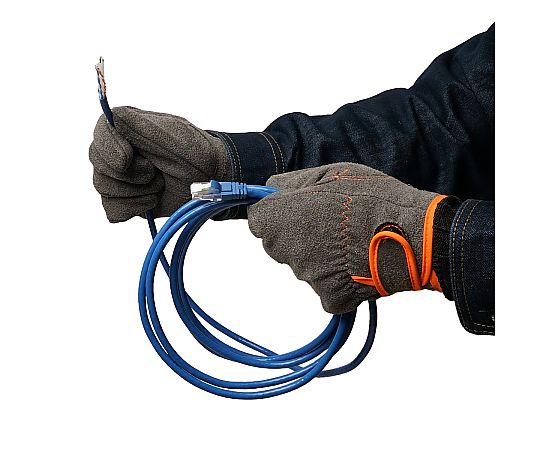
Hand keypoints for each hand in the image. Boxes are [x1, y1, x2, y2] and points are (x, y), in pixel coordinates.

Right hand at [89, 106, 230, 221]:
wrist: (210, 179)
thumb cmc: (195, 151)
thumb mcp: (172, 130)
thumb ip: (139, 123)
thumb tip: (111, 118)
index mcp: (126, 129)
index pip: (100, 133)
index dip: (109, 148)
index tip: (128, 158)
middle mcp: (118, 152)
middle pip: (98, 165)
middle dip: (131, 174)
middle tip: (155, 171)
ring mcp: (121, 178)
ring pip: (104, 189)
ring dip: (137, 190)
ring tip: (159, 183)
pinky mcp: (127, 201)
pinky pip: (113, 211)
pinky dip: (134, 208)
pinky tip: (152, 199)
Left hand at [248, 163, 446, 313]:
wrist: (411, 235)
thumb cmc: (370, 197)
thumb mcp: (330, 173)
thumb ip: (290, 182)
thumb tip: (269, 188)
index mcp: (279, 218)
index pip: (258, 220)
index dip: (274, 212)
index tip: (292, 208)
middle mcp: (286, 251)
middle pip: (278, 244)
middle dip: (295, 234)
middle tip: (329, 222)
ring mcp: (307, 277)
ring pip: (304, 265)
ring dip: (319, 255)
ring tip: (350, 240)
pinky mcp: (329, 298)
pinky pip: (326, 287)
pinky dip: (338, 278)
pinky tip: (357, 262)